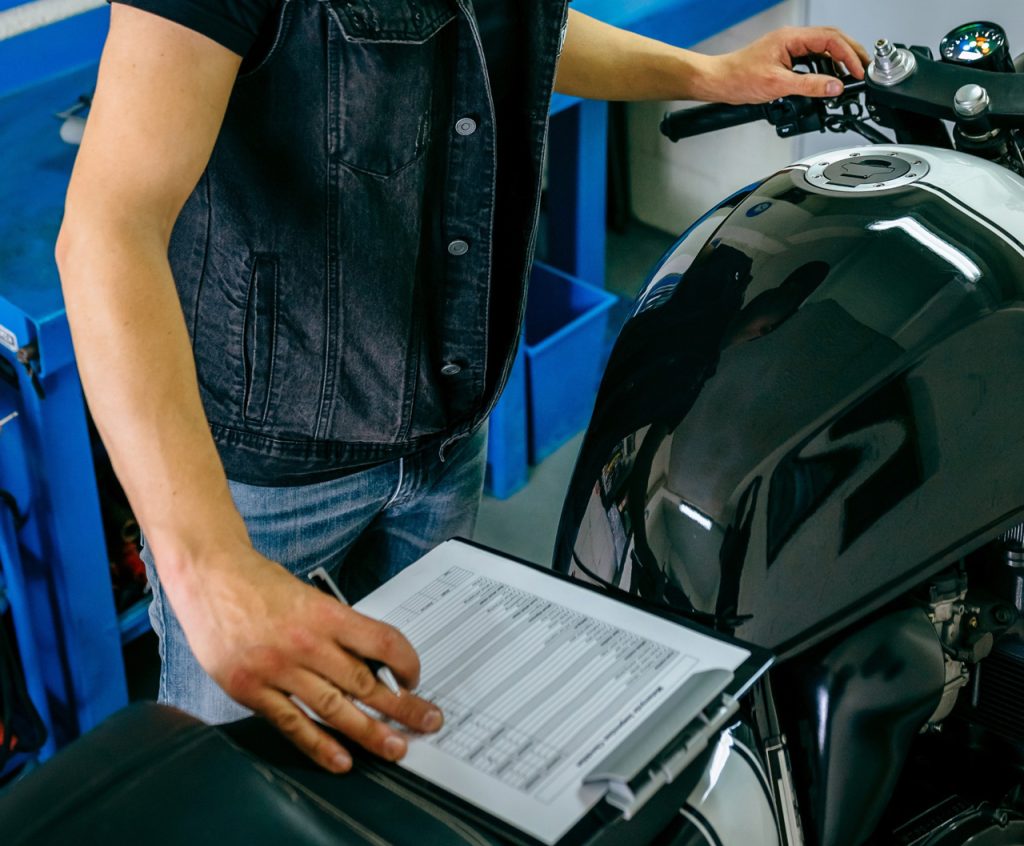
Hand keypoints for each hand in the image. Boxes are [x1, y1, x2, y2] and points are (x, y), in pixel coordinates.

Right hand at [164, 545, 442, 771]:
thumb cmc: (258, 582)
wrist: (209, 575)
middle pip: (365, 683)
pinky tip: (341, 759)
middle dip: (401, 707)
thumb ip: (336, 627)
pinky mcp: (250, 689)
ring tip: (394, 747)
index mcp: (325, 614)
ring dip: (369, 732)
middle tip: (426, 721)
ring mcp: (277, 669)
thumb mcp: (309, 595)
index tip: (415, 678)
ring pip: (334, 708)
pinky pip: (291, 724)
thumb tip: (370, 662)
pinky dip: (318, 745)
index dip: (407, 663)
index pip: (382, 642)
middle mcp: (305, 643)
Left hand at [698, 26, 871, 103]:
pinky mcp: (785, 59)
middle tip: (863, 70)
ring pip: (822, 49)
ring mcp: (789, 48)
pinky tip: (828, 79)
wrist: (719, 83)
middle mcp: (792, 39)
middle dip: (850, 53)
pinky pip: (811, 59)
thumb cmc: (739, 78)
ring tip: (849, 76)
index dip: (848, 55)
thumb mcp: (778, 85)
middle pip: (831, 40)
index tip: (858, 71)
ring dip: (838, 61)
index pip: (831, 39)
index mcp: (792, 38)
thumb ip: (809, 85)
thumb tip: (834, 86)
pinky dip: (824, 68)